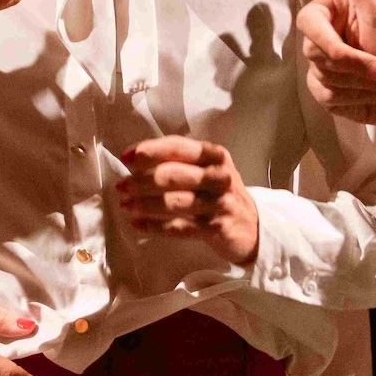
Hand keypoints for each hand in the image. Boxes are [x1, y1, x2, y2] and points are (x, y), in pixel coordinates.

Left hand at [117, 136, 258, 264]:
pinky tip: (137, 224)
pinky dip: (154, 226)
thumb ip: (180, 162)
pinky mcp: (216, 228)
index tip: (126, 158)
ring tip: (125, 206)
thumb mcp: (209, 170)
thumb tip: (136, 161)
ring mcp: (219, 203)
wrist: (254, 227)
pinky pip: (178, 227)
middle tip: (122, 187)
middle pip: (172, 175)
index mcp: (214, 155)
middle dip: (141, 181)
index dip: (149, 151)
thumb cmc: (220, 194)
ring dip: (144, 204)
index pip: (177, 147)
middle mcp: (218, 176)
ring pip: (173, 203)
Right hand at [298, 0, 375, 126]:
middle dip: (354, 66)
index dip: (329, 42)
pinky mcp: (325, 92)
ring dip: (359, 83)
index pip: (308, 23)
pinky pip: (326, 96)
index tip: (350, 53)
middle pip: (315, 53)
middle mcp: (321, 38)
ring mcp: (320, 67)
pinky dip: (354, 98)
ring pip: (322, 77)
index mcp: (330, 13)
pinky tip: (373, 94)